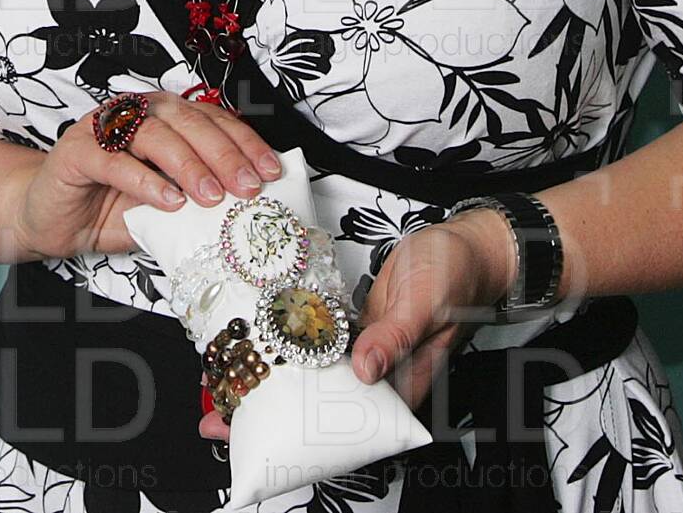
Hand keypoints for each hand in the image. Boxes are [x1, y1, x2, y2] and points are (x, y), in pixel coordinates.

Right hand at [9, 91, 285, 259]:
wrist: (51, 219)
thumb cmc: (111, 207)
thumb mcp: (166, 205)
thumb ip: (197, 200)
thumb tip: (247, 210)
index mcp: (164, 116)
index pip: (213, 120)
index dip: (245, 143)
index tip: (272, 172)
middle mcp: (136, 112)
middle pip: (189, 122)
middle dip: (224, 155)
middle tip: (248, 187)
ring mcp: (104, 127)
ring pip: (154, 134)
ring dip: (188, 165)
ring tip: (212, 197)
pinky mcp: (75, 150)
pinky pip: (114, 161)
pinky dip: (144, 180)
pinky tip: (169, 201)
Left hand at [195, 206, 514, 440]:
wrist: (464, 244)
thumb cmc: (458, 277)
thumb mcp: (426, 305)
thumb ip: (395, 337)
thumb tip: (364, 370)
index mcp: (400, 383)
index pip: (346, 424)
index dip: (300, 437)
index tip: (258, 437)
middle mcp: (377, 373)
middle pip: (319, 404)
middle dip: (271, 411)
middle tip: (218, 415)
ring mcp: (362, 347)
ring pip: (312, 372)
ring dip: (273, 376)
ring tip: (222, 382)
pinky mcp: (353, 323)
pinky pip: (316, 338)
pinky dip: (287, 341)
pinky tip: (254, 341)